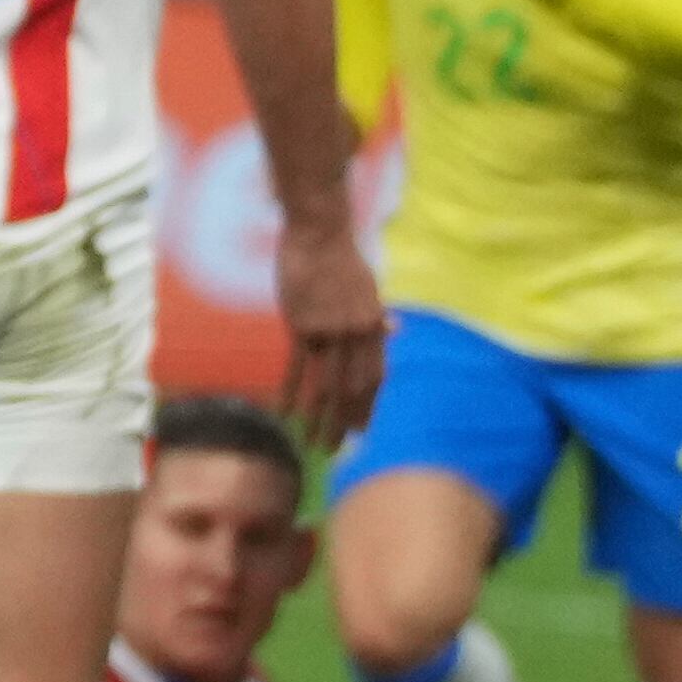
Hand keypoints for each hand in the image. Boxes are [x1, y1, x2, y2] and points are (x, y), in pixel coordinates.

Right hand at [275, 209, 385, 445]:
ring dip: (320, 420)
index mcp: (373, 324)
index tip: (360, 432)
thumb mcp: (367, 287)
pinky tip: (285, 415)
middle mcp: (356, 333)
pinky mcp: (301, 325)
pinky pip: (296, 368)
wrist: (319, 230)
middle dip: (344, 423)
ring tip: (313, 445)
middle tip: (336, 452)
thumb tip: (395, 328)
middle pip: (352, 389)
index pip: (374, 376)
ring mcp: (329, 331)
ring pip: (326, 386)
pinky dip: (291, 394)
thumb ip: (376, 314)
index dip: (367, 406)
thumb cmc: (341, 255)